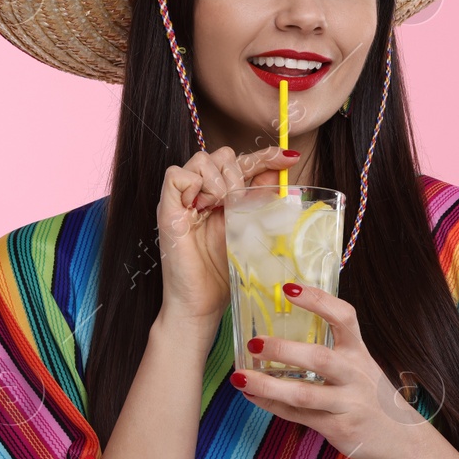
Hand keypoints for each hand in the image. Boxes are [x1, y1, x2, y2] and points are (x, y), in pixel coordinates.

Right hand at [157, 144, 301, 327]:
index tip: (290, 158)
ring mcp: (183, 200)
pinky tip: (202, 206)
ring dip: (219, 180)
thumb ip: (261, 200)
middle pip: (221, 154)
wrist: (202, 303)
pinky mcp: (167, 210)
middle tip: (240, 203)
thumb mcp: (251, 230)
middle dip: (239, 174)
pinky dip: (193, 184)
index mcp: (222, 196)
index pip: (243, 162)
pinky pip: (176, 175)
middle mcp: (201, 193)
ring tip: (221, 208)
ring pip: (201, 159)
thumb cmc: (224, 271)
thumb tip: (280, 172)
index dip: (266, 156)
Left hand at [229, 282, 432, 458]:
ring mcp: (348, 403)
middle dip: (283, 350)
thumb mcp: (360, 367)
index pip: (344, 317)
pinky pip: (298, 415)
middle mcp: (355, 375)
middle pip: (319, 358)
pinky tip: (251, 395)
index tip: (288, 289)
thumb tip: (283, 336)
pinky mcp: (337, 428)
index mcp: (360, 352)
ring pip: (304, 393)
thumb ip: (333, 352)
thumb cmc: (371, 397)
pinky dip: (271, 405)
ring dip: (268, 385)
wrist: (401, 440)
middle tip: (254, 342)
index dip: (317, 300)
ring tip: (240, 377)